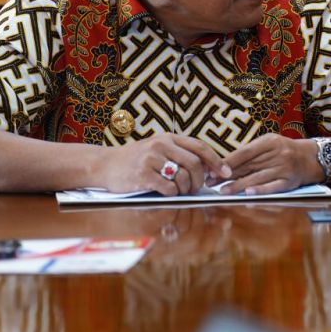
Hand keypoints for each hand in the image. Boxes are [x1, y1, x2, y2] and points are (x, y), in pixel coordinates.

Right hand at [99, 134, 230, 195]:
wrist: (104, 165)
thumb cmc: (135, 160)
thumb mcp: (158, 149)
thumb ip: (180, 155)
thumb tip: (208, 169)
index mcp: (169, 138)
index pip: (200, 147)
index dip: (216, 161)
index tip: (225, 173)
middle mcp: (161, 145)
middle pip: (194, 163)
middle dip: (200, 180)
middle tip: (197, 189)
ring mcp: (151, 159)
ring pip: (182, 177)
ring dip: (186, 188)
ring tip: (181, 191)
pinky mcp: (142, 174)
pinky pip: (168, 187)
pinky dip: (172, 194)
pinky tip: (166, 193)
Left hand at [218, 133, 323, 194]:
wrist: (311, 158)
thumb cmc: (284, 151)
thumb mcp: (270, 144)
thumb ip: (251, 153)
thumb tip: (225, 165)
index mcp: (270, 141)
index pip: (244, 152)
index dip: (228, 162)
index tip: (212, 170)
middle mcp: (278, 153)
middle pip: (249, 166)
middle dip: (228, 176)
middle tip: (211, 183)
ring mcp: (285, 168)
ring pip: (257, 177)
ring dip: (239, 185)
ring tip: (223, 191)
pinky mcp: (290, 181)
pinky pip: (273, 187)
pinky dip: (260, 190)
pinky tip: (248, 194)